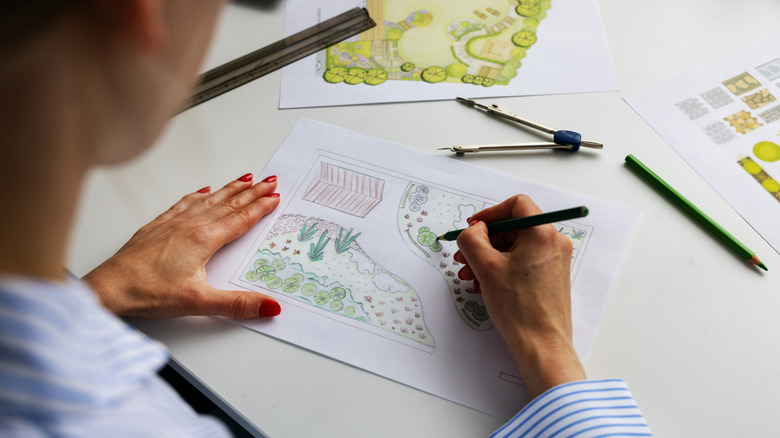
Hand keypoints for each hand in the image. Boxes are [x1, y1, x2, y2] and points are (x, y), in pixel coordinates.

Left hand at [83, 174, 281, 318]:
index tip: (276, 196)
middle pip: (229, 204)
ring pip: (208, 200)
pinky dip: (197, 195)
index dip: (261, 207)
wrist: (109, 287)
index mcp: (204, 239)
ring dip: (230, 189)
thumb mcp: (199, 303)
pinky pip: (183, 203)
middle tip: (270, 180)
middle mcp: (190, 225)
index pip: (241, 219)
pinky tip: (202, 190)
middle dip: (252, 191)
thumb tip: (270, 306)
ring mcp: (172, 223)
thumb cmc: (147, 292)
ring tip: (245, 178)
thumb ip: (237, 304)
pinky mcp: (157, 227)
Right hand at [454, 195, 585, 397]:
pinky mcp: (551, 277)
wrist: (541, 345)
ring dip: (488, 257)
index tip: (473, 228)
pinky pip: (522, 262)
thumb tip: (473, 230)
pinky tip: (483, 285)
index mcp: (542, 233)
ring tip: (469, 275)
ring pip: (515, 247)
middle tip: (463, 256)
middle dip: (484, 241)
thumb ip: (472, 239)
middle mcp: (553, 243)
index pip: (516, 205)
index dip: (490, 214)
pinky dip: (501, 268)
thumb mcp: (486, 267)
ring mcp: (554, 260)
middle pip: (513, 228)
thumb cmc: (518, 308)